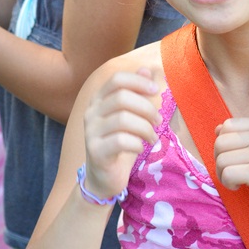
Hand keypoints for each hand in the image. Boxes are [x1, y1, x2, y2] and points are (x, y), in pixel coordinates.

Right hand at [82, 68, 160, 200]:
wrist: (103, 178)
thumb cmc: (120, 143)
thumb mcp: (130, 116)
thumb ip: (136, 93)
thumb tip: (146, 70)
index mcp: (99, 100)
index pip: (116, 79)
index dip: (138, 81)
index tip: (155, 91)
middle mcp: (91, 113)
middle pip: (121, 97)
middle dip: (146, 107)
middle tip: (158, 120)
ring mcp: (91, 133)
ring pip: (123, 119)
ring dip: (145, 127)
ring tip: (152, 137)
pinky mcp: (96, 152)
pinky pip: (121, 141)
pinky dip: (137, 143)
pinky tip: (141, 147)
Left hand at [214, 118, 248, 218]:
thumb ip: (246, 136)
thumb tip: (217, 130)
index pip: (227, 126)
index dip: (223, 144)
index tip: (234, 158)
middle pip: (220, 142)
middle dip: (220, 160)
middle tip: (233, 172)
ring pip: (221, 159)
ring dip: (223, 174)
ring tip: (237, 181)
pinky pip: (227, 174)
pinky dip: (228, 184)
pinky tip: (240, 187)